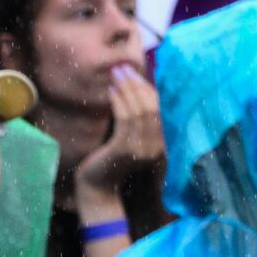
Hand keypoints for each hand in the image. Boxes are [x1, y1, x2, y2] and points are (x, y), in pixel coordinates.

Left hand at [74, 66, 164, 199]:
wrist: (97, 188)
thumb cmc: (109, 161)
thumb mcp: (126, 139)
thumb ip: (134, 121)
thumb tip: (134, 89)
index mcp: (159, 144)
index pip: (158, 108)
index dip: (146, 87)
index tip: (133, 71)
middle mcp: (155, 147)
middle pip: (150, 107)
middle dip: (136, 84)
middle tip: (122, 67)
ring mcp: (142, 149)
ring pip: (138, 111)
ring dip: (126, 89)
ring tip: (115, 74)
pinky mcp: (125, 150)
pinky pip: (124, 120)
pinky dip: (118, 102)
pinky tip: (110, 91)